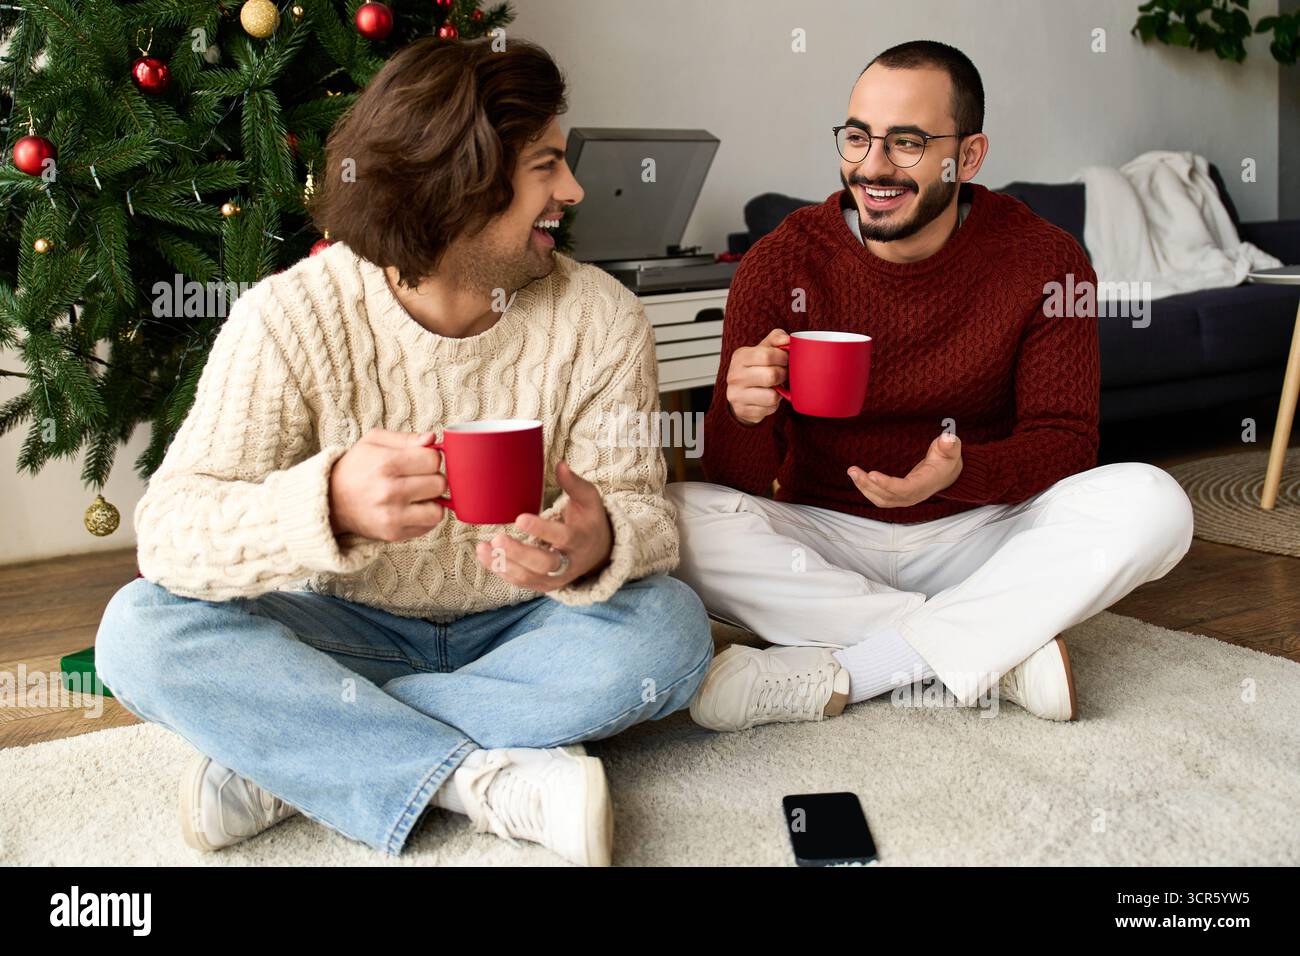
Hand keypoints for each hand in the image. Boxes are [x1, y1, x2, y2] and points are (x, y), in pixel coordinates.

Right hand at [328, 428, 445, 540]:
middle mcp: (389, 491)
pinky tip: (410, 508)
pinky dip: (424, 517)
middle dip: (433, 478)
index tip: (421, 461)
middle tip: (419, 478)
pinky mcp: (393, 534)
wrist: (329, 500)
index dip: (432, 459)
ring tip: (418, 496)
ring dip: (432, 502)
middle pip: (439, 484)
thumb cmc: (355, 467)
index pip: (433, 461)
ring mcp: (391, 515)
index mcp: (386, 463)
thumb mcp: (374, 442)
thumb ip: (406, 438)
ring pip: (438, 510)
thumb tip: (432, 439)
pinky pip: (428, 526)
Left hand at [475, 461, 612, 591]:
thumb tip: (560, 464)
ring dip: (504, 564)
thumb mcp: (588, 500)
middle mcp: (569, 562)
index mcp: (580, 539)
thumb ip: (573, 484)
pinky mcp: (544, 585)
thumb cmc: (588, 520)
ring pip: (529, 577)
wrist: (598, 553)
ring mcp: (556, 577)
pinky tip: (486, 556)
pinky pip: (521, 582)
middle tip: (498, 538)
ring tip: (483, 548)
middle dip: (519, 553)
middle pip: (543, 564)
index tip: (519, 518)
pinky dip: (501, 571)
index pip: (562, 537)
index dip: (541, 529)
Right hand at [725, 328, 789, 424]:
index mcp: (740, 356)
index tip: (786, 360)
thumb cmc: (756, 367)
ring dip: (779, 392)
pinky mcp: (742, 410)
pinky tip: (768, 398)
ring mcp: (736, 394)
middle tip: (783, 374)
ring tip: (775, 387)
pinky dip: (773, 405)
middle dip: (783, 375)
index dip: (783, 358)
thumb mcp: (764, 349)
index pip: (767, 355)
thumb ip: (776, 339)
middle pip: (771, 376)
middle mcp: (734, 375)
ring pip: (772, 396)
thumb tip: (787, 340)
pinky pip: (769, 409)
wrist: (742, 392)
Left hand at [848, 432, 962, 507]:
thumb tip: (948, 438)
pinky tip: (857, 477)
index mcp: (925, 484)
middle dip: (868, 485)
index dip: (888, 484)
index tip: (872, 475)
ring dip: (864, 488)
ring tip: (852, 472)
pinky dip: (867, 489)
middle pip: (887, 496)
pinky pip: (879, 497)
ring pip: (880, 499)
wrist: (948, 474)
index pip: (905, 489)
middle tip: (853, 471)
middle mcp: (913, 495)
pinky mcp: (897, 496)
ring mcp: (904, 498)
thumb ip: (950, 445)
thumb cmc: (947, 460)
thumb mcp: (952, 450)